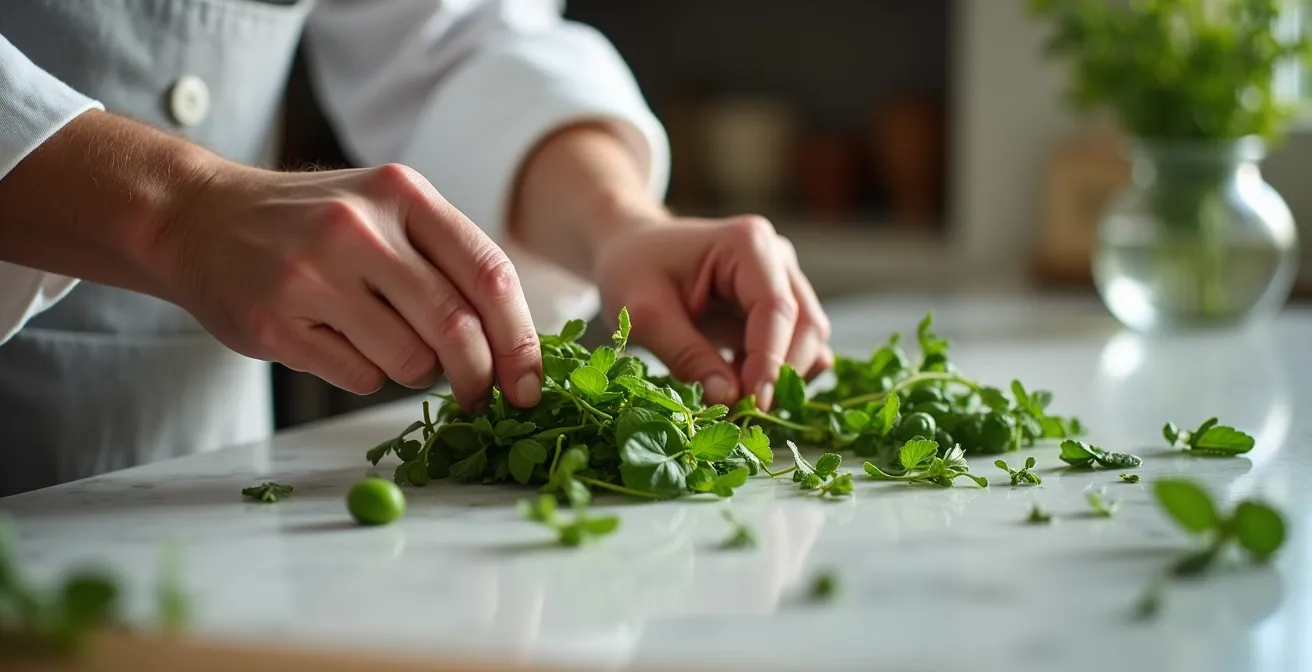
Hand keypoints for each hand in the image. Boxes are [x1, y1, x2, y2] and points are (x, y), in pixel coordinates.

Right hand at [160, 161, 542, 410]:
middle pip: (456, 327)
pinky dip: (366, 375)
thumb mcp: (385, 210)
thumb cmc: (314, 224)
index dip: (521, 339)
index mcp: (403, 194)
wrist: (200, 218)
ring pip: (409, 360)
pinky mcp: (277, 322)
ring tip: (385, 342)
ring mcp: (313, 275)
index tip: (532, 383)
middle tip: (482, 398)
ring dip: (415, 372)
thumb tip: (516, 344)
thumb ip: (447, 261)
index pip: (490, 275)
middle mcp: (360, 228)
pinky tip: (337, 342)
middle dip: (480, 377)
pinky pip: (358, 377)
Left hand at [592, 214, 832, 408]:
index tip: (751, 404)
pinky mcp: (781, 304)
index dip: (770, 361)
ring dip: (782, 377)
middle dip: (781, 374)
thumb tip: (729, 398)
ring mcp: (784, 279)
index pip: (777, 309)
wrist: (632, 251)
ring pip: (810, 339)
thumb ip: (686, 355)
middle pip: (806, 325)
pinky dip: (778, 373)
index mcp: (747, 244)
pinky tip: (742, 387)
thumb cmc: (633, 271)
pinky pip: (798, 346)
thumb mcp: (645, 315)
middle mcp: (777, 257)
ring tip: (738, 402)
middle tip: (743, 413)